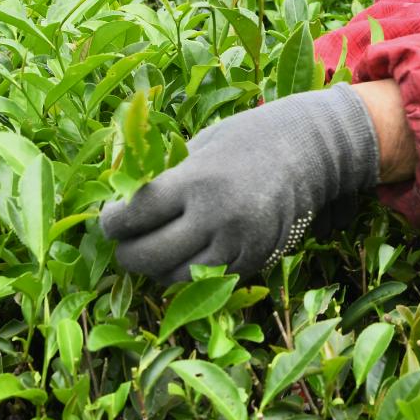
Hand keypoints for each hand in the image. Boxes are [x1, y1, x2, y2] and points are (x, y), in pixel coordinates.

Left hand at [99, 85, 380, 282]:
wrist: (311, 149)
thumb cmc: (247, 139)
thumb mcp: (200, 147)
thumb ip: (164, 178)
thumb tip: (120, 206)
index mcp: (196, 181)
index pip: (133, 216)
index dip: (111, 222)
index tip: (109, 219)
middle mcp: (215, 217)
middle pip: (147, 256)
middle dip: (127, 253)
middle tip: (125, 242)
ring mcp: (237, 244)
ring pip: (175, 278)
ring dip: (157, 268)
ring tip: (155, 249)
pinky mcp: (254, 261)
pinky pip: (208, 280)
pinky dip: (190, 273)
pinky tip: (187, 253)